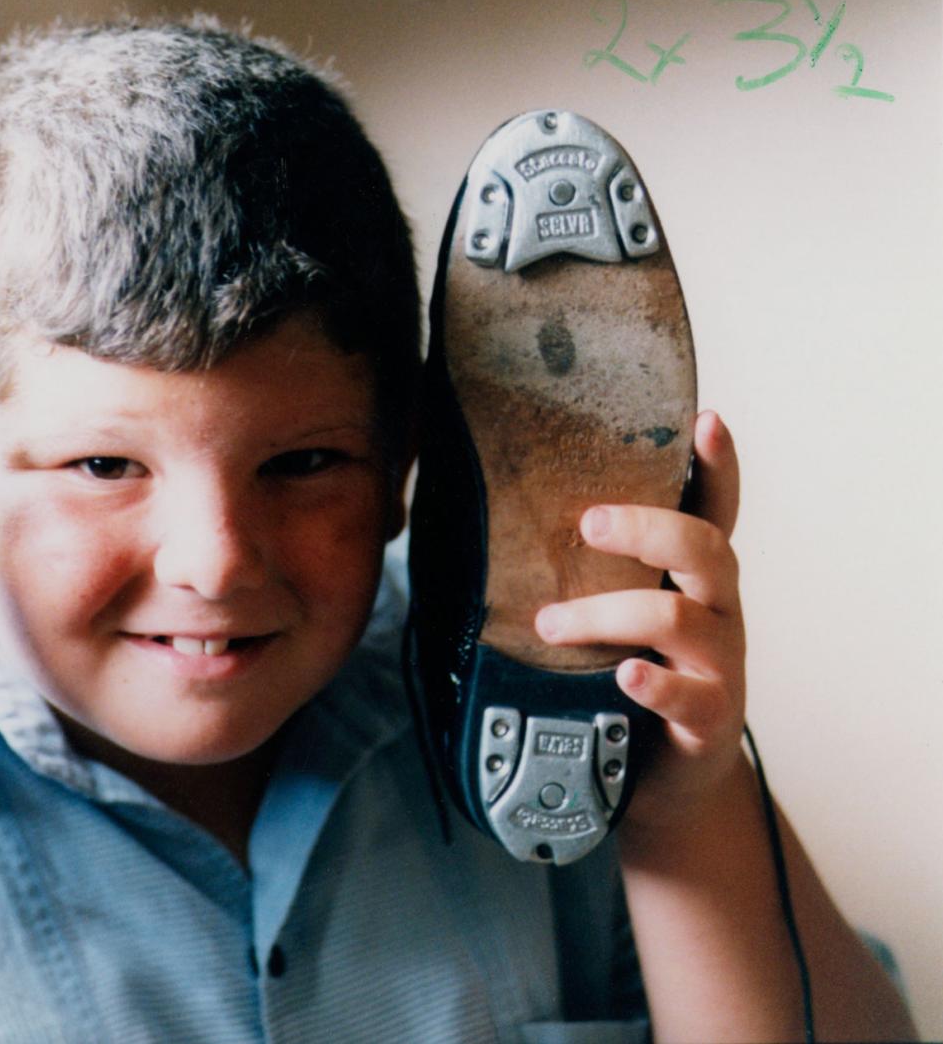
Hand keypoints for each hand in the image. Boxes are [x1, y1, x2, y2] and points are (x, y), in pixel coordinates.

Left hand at [534, 410, 745, 831]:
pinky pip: (688, 694)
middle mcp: (716, 612)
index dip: (717, 466)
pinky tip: (625, 674)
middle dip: (646, 527)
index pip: (714, 511)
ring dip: (605, 613)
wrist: (662, 782)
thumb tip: (481, 522)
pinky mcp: (710, 720)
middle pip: (704, 547)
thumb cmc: (626, 683)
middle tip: (589, 522)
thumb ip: (580, 575)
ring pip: (676, 616)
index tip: (706, 419)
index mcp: (693, 579)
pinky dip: (654, 682)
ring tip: (549, 625)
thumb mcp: (616, 620)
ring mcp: (719, 666)